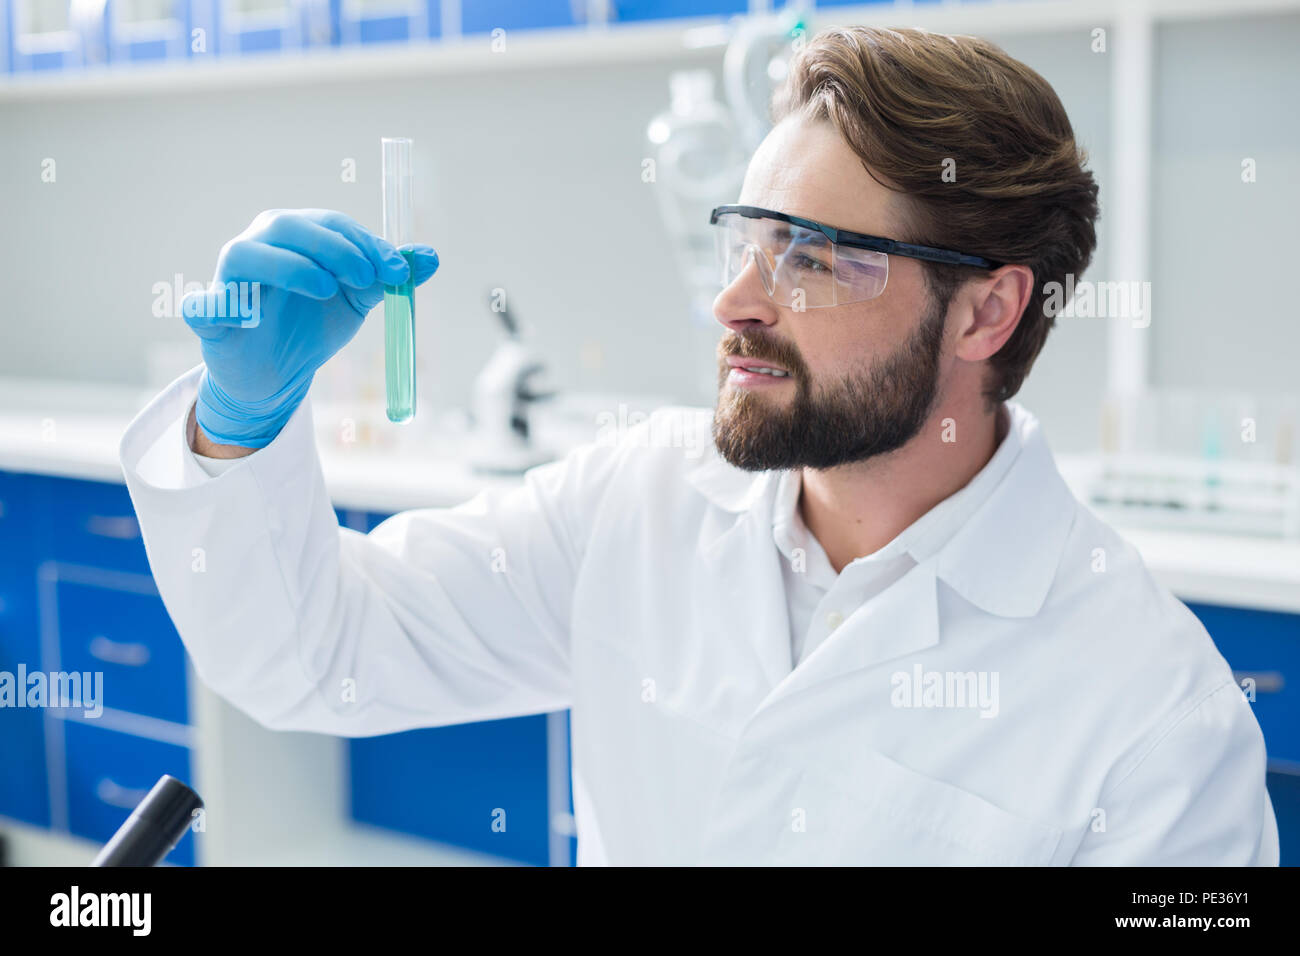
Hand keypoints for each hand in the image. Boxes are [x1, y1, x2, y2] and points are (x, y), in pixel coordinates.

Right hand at [181, 208, 438, 447]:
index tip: (400, 272)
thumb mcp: (357, 300)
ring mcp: (229, 280)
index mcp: (295, 236)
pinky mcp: (208, 318)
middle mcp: (258, 246)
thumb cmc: (312, 324)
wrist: (277, 375)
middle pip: (288, 226)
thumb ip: (388, 276)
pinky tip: (246, 316)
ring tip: (326, 290)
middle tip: (367, 277)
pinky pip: (201, 305)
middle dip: (333, 247)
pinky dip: (217, 305)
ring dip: (289, 267)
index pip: (331, 225)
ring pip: (246, 254)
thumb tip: (432, 258)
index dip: (367, 243)